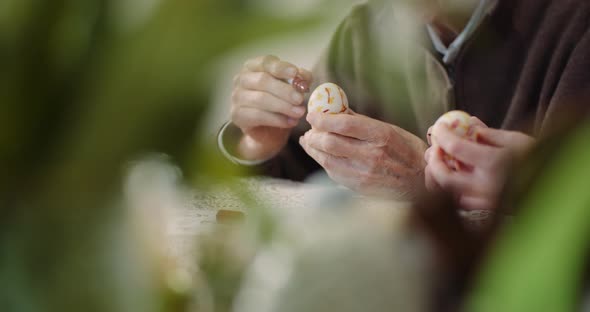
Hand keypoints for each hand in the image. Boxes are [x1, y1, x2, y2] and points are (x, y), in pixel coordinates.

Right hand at [231, 55, 311, 159]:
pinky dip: (277, 119)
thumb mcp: (291, 89)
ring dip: (283, 106)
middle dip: (284, 90)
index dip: (280, 67)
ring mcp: (237, 97)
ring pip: (261, 99)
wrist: (267, 129)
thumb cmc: (279, 102)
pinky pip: (258, 116)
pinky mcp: (237, 115)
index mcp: (253, 66)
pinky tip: (291, 122)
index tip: (295, 73)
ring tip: (299, 112)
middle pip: (263, 81)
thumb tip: (305, 77)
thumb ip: (298, 80)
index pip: (265, 62)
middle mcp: (241, 79)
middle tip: (300, 99)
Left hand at [299, 111, 427, 199]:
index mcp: (381, 135)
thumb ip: (361, 120)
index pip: (344, 124)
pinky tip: (322, 156)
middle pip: (330, 142)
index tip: (312, 115)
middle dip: (313, 135)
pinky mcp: (359, 187)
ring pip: (327, 159)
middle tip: (309, 130)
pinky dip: (323, 162)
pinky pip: (333, 173)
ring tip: (310, 142)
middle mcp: (372, 155)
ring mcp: (364, 173)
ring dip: (313, 149)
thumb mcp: (390, 129)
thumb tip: (336, 108)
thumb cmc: (407, 151)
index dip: (322, 119)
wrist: (422, 182)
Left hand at [424, 119, 534, 209]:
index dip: (443, 135)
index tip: (438, 126)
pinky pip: (455, 200)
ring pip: (446, 193)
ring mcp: (483, 202)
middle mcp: (485, 187)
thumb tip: (468, 125)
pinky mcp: (483, 211)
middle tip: (434, 147)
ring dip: (436, 175)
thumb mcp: (516, 140)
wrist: (554, 191)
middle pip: (444, 176)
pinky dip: (446, 187)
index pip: (457, 148)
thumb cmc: (536, 159)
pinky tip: (448, 175)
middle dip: (434, 159)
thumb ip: (489, 133)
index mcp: (495, 164)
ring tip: (436, 160)